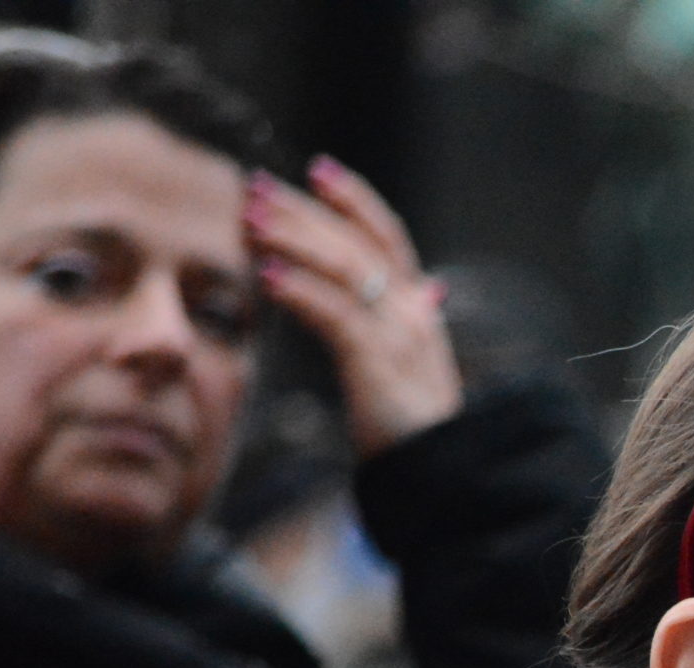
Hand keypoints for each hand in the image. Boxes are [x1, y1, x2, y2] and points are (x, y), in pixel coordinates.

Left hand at [246, 157, 463, 458]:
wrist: (445, 472)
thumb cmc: (418, 427)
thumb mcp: (417, 364)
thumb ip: (415, 323)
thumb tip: (430, 291)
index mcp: (417, 309)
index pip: (388, 237)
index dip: (355, 200)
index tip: (318, 169)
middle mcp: (411, 312)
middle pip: (354, 242)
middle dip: (303, 211)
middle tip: (255, 187)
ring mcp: (398, 334)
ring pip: (344, 268)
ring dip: (293, 239)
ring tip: (249, 222)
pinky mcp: (379, 362)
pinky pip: (335, 314)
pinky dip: (300, 290)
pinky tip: (266, 275)